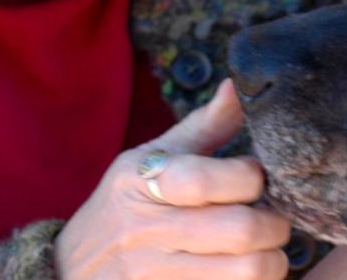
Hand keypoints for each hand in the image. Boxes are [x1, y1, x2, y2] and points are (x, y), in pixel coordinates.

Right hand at [55, 79, 290, 278]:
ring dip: (272, 259)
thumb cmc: (123, 207)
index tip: (255, 178)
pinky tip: (243, 270)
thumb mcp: (149, 160)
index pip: (213, 178)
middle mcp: (148, 230)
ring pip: (247, 270)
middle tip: (274, 220)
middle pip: (242, 229)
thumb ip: (201, 127)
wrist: (71, 270)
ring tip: (266, 250)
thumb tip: (236, 86)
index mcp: (144, 181)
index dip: (252, 177)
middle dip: (276, 223)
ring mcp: (156, 274)